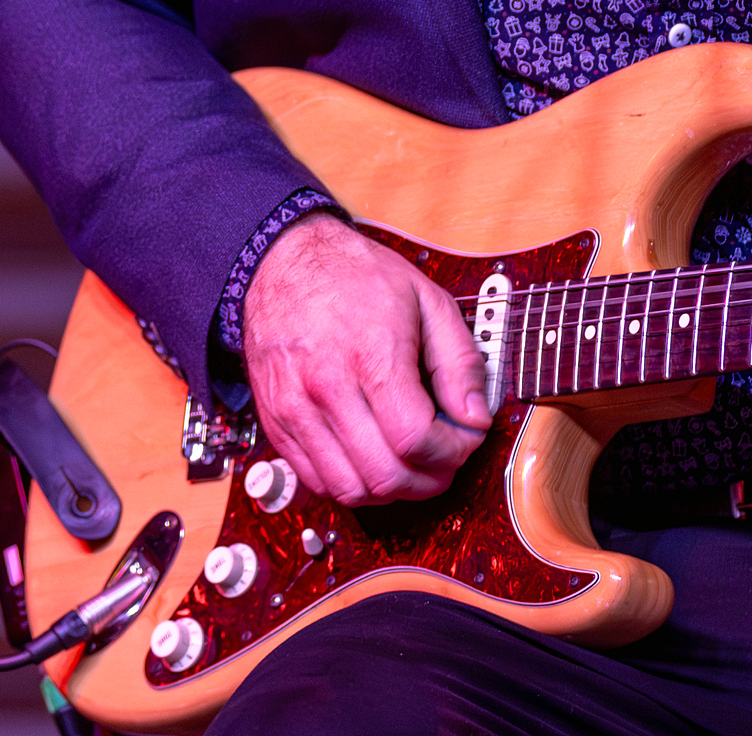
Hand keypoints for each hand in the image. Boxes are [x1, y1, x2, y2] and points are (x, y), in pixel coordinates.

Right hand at [240, 214, 487, 504]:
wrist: (284, 261)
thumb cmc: (356, 276)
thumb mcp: (427, 300)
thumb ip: (460, 361)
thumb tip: (475, 415)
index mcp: (371, 355)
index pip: (416, 440)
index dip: (452, 452)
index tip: (464, 437)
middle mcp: (326, 388)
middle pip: (385, 475)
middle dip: (428, 480)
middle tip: (445, 461)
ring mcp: (295, 409)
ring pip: (349, 489)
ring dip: (391, 490)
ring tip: (411, 465)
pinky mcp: (276, 422)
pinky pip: (316, 480)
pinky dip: (352, 484)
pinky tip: (372, 459)